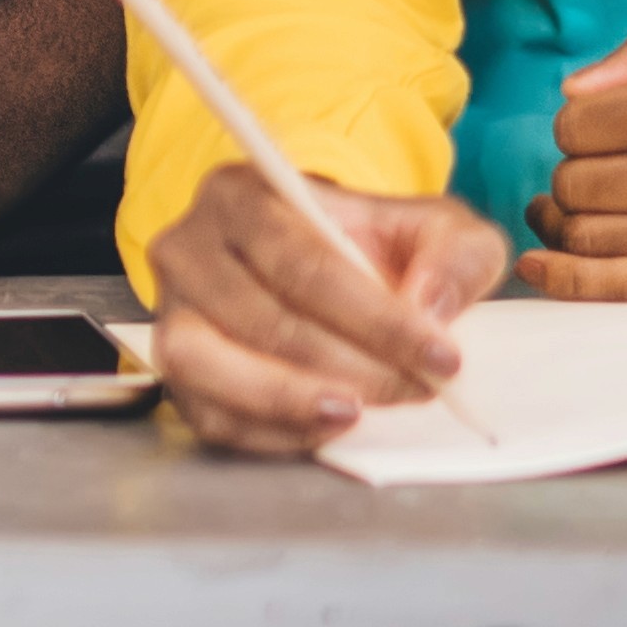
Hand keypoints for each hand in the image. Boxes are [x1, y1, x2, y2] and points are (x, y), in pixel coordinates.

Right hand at [146, 166, 502, 456]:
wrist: (326, 268)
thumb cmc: (371, 246)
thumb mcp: (432, 228)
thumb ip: (454, 254)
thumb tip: (431, 309)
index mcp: (246, 194)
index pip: (304, 261)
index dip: (375, 317)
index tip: (440, 355)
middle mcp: (191, 246)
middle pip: (262, 316)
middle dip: (349, 364)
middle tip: (416, 389)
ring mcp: (172, 311)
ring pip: (211, 364)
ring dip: (291, 400)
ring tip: (356, 414)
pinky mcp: (174, 371)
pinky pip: (208, 414)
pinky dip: (267, 433)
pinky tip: (324, 430)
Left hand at [522, 25, 626, 303]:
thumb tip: (573, 90)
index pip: (579, 122)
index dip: (585, 116)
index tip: (614, 116)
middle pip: (577, 183)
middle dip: (578, 168)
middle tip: (612, 159)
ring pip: (590, 241)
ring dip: (570, 221)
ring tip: (571, 206)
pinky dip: (572, 283)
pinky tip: (541, 267)